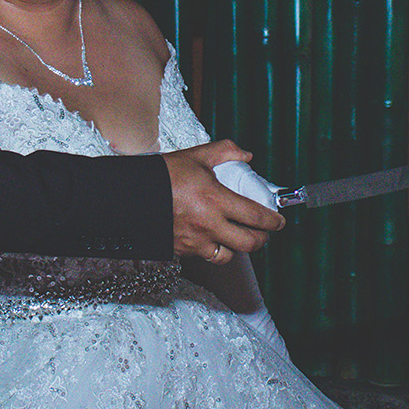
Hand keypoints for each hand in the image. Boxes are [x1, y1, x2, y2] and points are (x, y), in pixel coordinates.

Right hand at [163, 140, 283, 260]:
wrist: (129, 195)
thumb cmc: (162, 175)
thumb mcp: (196, 156)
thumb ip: (225, 152)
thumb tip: (246, 155)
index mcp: (215, 199)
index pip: (255, 216)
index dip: (273, 222)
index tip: (279, 221)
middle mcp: (208, 224)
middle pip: (248, 243)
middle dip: (262, 239)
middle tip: (263, 232)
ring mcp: (195, 241)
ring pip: (228, 255)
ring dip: (237, 248)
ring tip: (237, 237)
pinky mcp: (182, 251)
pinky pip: (206, 256)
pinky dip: (214, 250)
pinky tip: (213, 238)